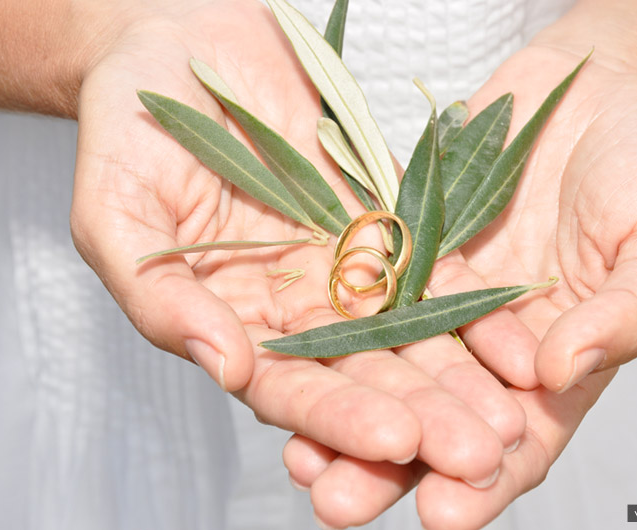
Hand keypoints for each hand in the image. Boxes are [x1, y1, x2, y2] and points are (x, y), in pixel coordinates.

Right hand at [70, 0, 526, 485]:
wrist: (188, 45)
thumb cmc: (133, 128)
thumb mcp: (118, 212)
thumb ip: (161, 295)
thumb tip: (223, 366)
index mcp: (233, 321)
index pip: (289, 388)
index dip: (340, 417)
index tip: (395, 441)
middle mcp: (297, 307)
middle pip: (366, 375)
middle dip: (423, 417)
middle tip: (480, 455)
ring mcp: (348, 267)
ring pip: (412, 334)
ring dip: (462, 378)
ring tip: (512, 415)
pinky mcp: (388, 222)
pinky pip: (438, 269)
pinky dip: (477, 307)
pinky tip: (518, 341)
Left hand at [282, 41, 636, 528]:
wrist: (602, 90)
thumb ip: (626, 315)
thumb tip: (561, 374)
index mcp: (564, 365)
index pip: (519, 443)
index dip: (483, 484)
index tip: (442, 511)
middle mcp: (494, 348)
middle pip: (437, 424)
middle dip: (387, 467)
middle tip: (337, 502)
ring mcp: (446, 302)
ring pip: (388, 372)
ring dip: (343, 417)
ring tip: (299, 458)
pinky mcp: (410, 254)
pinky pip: (366, 298)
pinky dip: (333, 333)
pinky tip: (291, 363)